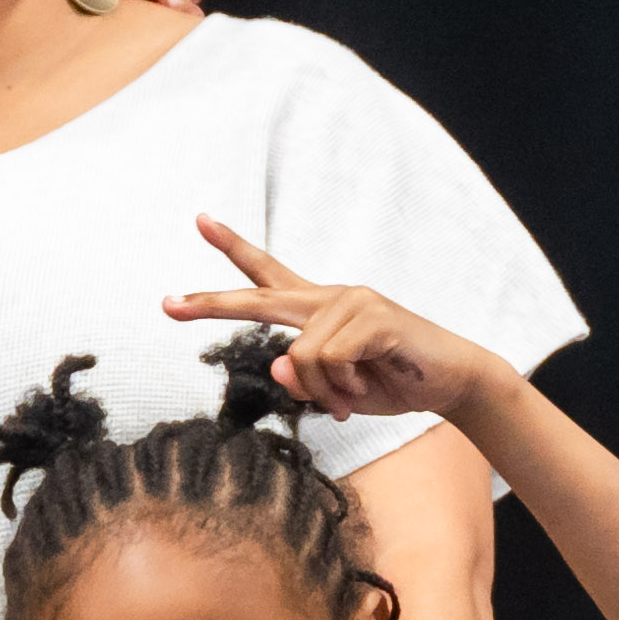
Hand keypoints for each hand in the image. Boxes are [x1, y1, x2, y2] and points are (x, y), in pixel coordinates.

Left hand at [172, 215, 515, 431]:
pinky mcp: (374, 317)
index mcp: (317, 310)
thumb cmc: (390, 382)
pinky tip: (365, 387)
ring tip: (351, 398)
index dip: (233, 248)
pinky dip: (342, 386)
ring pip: (300, 355)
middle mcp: (329, 297)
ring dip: (324, 390)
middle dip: (211, 304)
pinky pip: (330, 359)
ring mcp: (352, 302)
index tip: (201, 221)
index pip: (269, 273)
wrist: (451, 383)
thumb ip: (302, 381)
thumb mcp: (335, 392)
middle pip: (260, 297)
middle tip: (167, 305)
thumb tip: (276, 366)